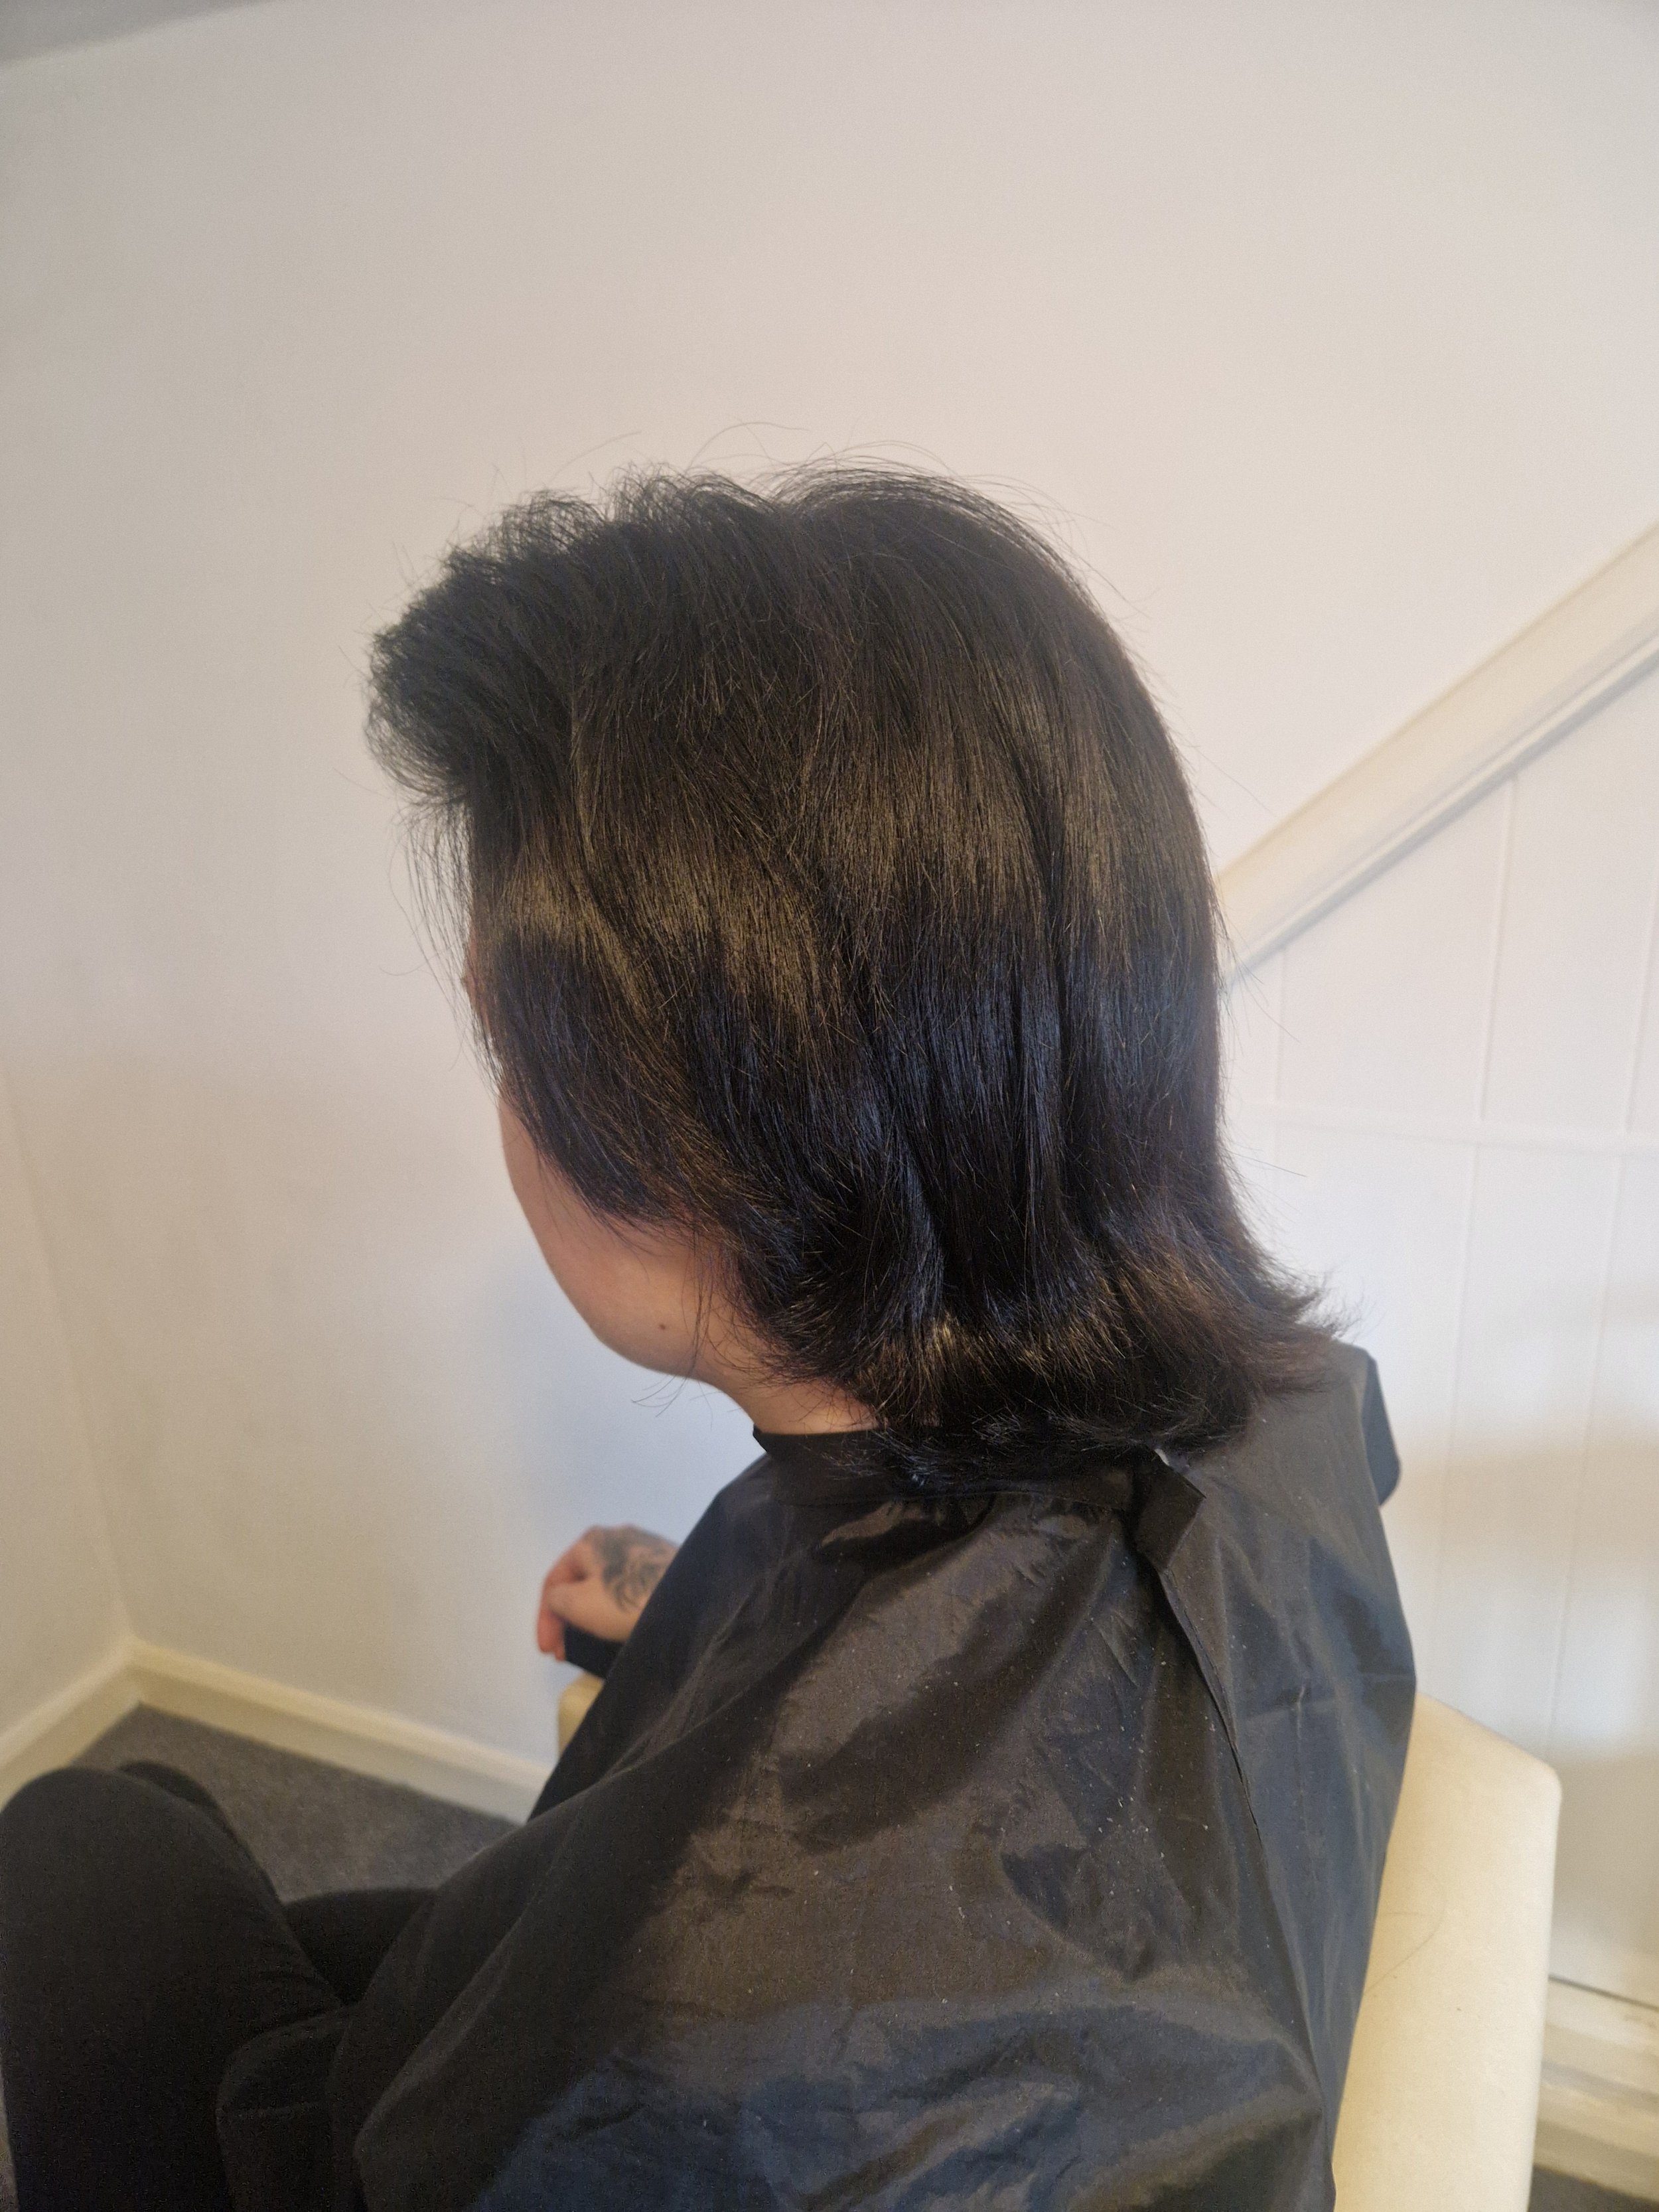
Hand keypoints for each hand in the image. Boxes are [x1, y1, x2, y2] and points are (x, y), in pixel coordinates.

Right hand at [536, 1525, 677, 1659]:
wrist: (690, 1598)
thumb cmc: (628, 1599)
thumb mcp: (578, 1603)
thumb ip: (557, 1600)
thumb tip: (561, 1599)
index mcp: (591, 1540)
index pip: (554, 1580)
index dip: (544, 1618)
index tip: (548, 1651)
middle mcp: (617, 1537)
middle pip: (581, 1582)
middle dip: (569, 1619)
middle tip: (567, 1651)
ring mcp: (645, 1550)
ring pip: (606, 1587)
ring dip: (592, 1617)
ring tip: (593, 1645)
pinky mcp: (665, 1566)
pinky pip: (630, 1590)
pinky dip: (618, 1610)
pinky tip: (621, 1630)